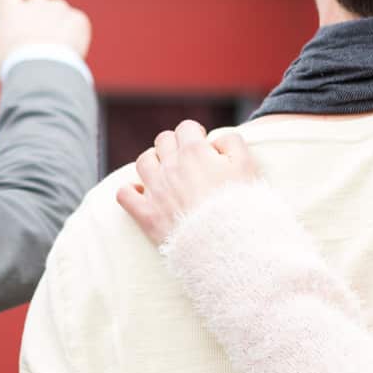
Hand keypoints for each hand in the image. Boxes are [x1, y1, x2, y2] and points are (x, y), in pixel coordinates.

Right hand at [0, 0, 91, 79]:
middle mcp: (33, 5)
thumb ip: (9, 49)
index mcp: (9, 11)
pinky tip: (71, 54)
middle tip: (41, 43)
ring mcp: (57, 9)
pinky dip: (76, 38)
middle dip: (41, 18)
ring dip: (59, 28)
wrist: (41, 71)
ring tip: (56, 53)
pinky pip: (78, 25)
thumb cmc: (15, 69)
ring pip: (60, 14)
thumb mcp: (0, 61)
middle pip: (39, 3)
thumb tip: (18, 54)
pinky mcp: (78, 19)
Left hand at [117, 120, 260, 244]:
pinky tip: (140, 193)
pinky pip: (125, 194)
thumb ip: (232, 142)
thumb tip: (215, 140)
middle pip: (163, 141)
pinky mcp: (147, 215)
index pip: (187, 128)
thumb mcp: (248, 166)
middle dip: (174, 146)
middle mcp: (171, 166)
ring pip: (143, 162)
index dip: (195, 134)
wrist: (228, 244)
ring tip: (164, 172)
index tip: (201, 144)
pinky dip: (130, 191)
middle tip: (186, 160)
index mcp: (194, 152)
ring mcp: (155, 190)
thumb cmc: (240, 205)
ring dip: (152, 162)